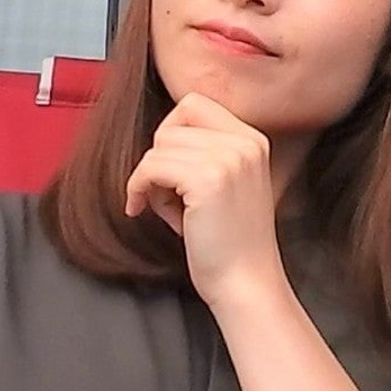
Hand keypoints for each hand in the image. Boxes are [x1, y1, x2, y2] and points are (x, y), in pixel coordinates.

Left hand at [124, 92, 287, 309]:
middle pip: (172, 126)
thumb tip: (161, 139)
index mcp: (252, 140)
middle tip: (168, 196)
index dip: (170, 135)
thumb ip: (205, 155)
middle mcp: (244, 143)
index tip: (168, 170)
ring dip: (151, 179)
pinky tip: (142, 210)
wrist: (245, 284)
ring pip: (159, 146)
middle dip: (160, 160)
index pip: (193, 105)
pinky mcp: (206, 180)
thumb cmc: (230, 244)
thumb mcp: (228, 184)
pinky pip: (150, 167)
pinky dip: (138, 188)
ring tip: (168, 211)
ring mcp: (228, 159)